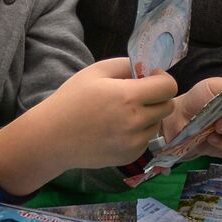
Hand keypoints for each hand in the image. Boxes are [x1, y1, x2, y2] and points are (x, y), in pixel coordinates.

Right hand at [39, 57, 177, 168]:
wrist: (52, 138)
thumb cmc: (72, 100)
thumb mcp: (96, 71)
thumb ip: (126, 65)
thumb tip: (147, 68)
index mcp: (129, 97)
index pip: (169, 86)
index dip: (162, 78)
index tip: (149, 77)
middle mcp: (136, 122)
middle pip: (168, 106)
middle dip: (157, 97)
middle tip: (137, 95)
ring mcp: (134, 142)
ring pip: (157, 123)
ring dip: (148, 115)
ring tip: (124, 113)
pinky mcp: (130, 157)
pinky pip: (146, 140)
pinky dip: (139, 132)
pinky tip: (118, 128)